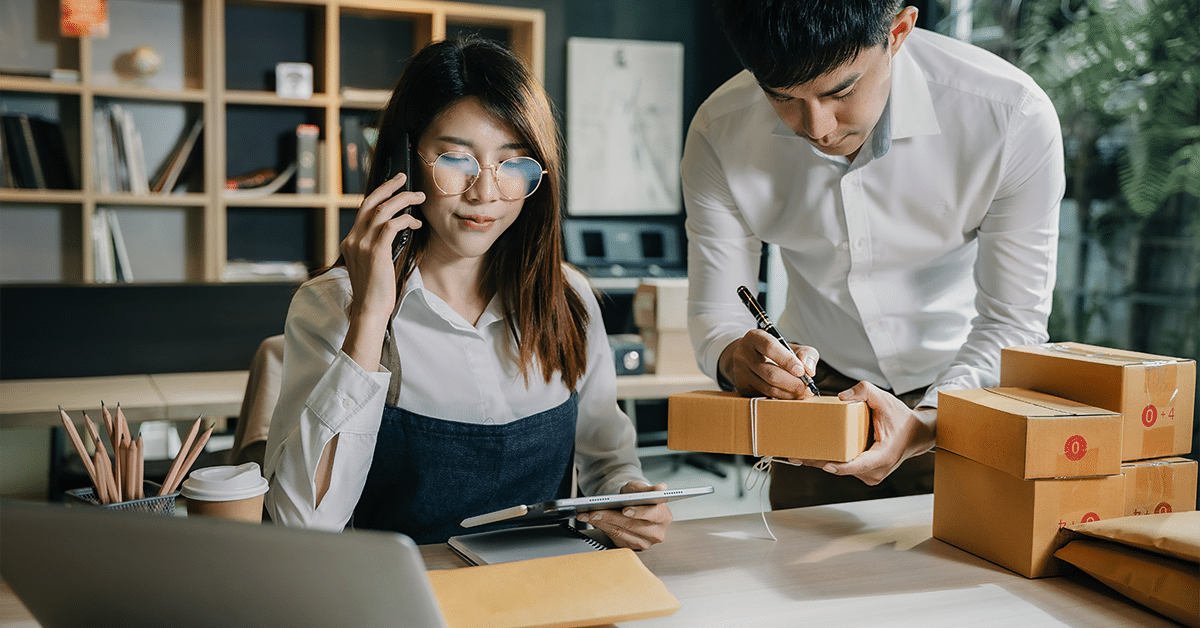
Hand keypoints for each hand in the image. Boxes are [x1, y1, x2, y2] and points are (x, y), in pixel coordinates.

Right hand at [340, 172, 423, 321]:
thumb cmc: (376, 291)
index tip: (393, 188)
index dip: (379, 196)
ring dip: (403, 199)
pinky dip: (406, 219)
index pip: (363, 210)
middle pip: (369, 202)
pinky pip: (392, 225)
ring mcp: (362, 244)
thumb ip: (377, 246)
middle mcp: (352, 239)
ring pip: (382, 210)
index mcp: (349, 242)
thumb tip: (395, 231)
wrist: (370, 310)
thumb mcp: (372, 264)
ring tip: (419, 197)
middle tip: (403, 177)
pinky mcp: (375, 251)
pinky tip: (416, 223)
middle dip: (388, 187)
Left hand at [574, 481, 671, 549]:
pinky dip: (601, 527)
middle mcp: (656, 533)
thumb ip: (649, 489)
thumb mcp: (641, 488)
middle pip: (632, 525)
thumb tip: (661, 489)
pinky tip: (591, 520)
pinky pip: (613, 537)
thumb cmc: (638, 498)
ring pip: (620, 532)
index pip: (653, 515)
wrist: (632, 508)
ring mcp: (644, 543)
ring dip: (601, 522)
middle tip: (595, 510)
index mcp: (663, 517)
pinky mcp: (631, 547)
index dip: (639, 512)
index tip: (625, 509)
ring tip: (588, 514)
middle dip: (611, 516)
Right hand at [718, 331, 819, 399]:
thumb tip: (809, 370)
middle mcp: (744, 354)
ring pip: (767, 388)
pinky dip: (781, 397)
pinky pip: (764, 396)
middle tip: (806, 389)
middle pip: (770, 373)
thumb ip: (805, 353)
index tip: (802, 372)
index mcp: (755, 338)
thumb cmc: (773, 351)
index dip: (788, 361)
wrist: (749, 357)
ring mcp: (741, 372)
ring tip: (801, 393)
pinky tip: (790, 395)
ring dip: (788, 393)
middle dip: (792, 383)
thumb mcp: (791, 345)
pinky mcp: (742, 386)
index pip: (770, 348)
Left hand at [792, 381, 935, 484]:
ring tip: (800, 453)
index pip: (859, 465)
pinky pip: (846, 468)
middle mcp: (877, 470)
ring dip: (823, 461)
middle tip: (796, 454)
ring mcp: (871, 475)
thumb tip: (840, 396)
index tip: (825, 464)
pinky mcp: (866, 474)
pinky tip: (814, 453)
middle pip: (844, 468)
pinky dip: (832, 460)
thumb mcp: (884, 398)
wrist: (917, 434)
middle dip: (820, 461)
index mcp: (883, 455)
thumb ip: (864, 390)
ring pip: (843, 469)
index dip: (841, 466)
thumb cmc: (900, 418)